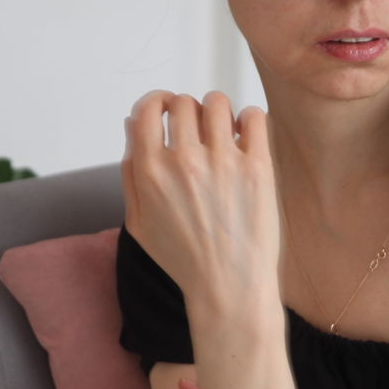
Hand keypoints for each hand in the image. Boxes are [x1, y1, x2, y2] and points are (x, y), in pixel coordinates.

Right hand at [122, 89, 279, 312]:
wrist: (229, 286)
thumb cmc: (184, 258)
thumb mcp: (139, 221)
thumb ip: (131, 170)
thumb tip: (133, 124)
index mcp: (151, 171)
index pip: (147, 108)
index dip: (156, 101)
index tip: (165, 108)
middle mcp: (184, 161)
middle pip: (183, 102)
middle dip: (186, 109)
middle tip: (195, 128)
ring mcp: (223, 162)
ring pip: (217, 102)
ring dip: (216, 111)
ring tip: (221, 131)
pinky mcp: (258, 168)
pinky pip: (254, 117)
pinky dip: (249, 119)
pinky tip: (244, 138)